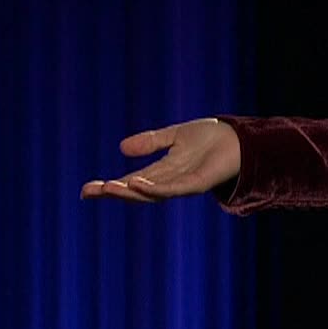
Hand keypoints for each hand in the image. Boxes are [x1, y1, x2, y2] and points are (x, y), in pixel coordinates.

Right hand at [80, 117, 240, 203]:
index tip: (86, 190)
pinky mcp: (199, 182)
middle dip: (113, 192)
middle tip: (89, 192)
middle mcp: (170, 181)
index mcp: (163, 171)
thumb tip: (121, 148)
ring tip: (108, 188)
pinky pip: (174, 188)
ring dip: (129, 191)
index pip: (131, 181)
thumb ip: (151, 142)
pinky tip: (138, 183)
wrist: (240, 139)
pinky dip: (155, 188)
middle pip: (137, 191)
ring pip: (152, 193)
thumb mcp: (175, 136)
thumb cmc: (212, 138)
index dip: (110, 186)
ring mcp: (184, 184)